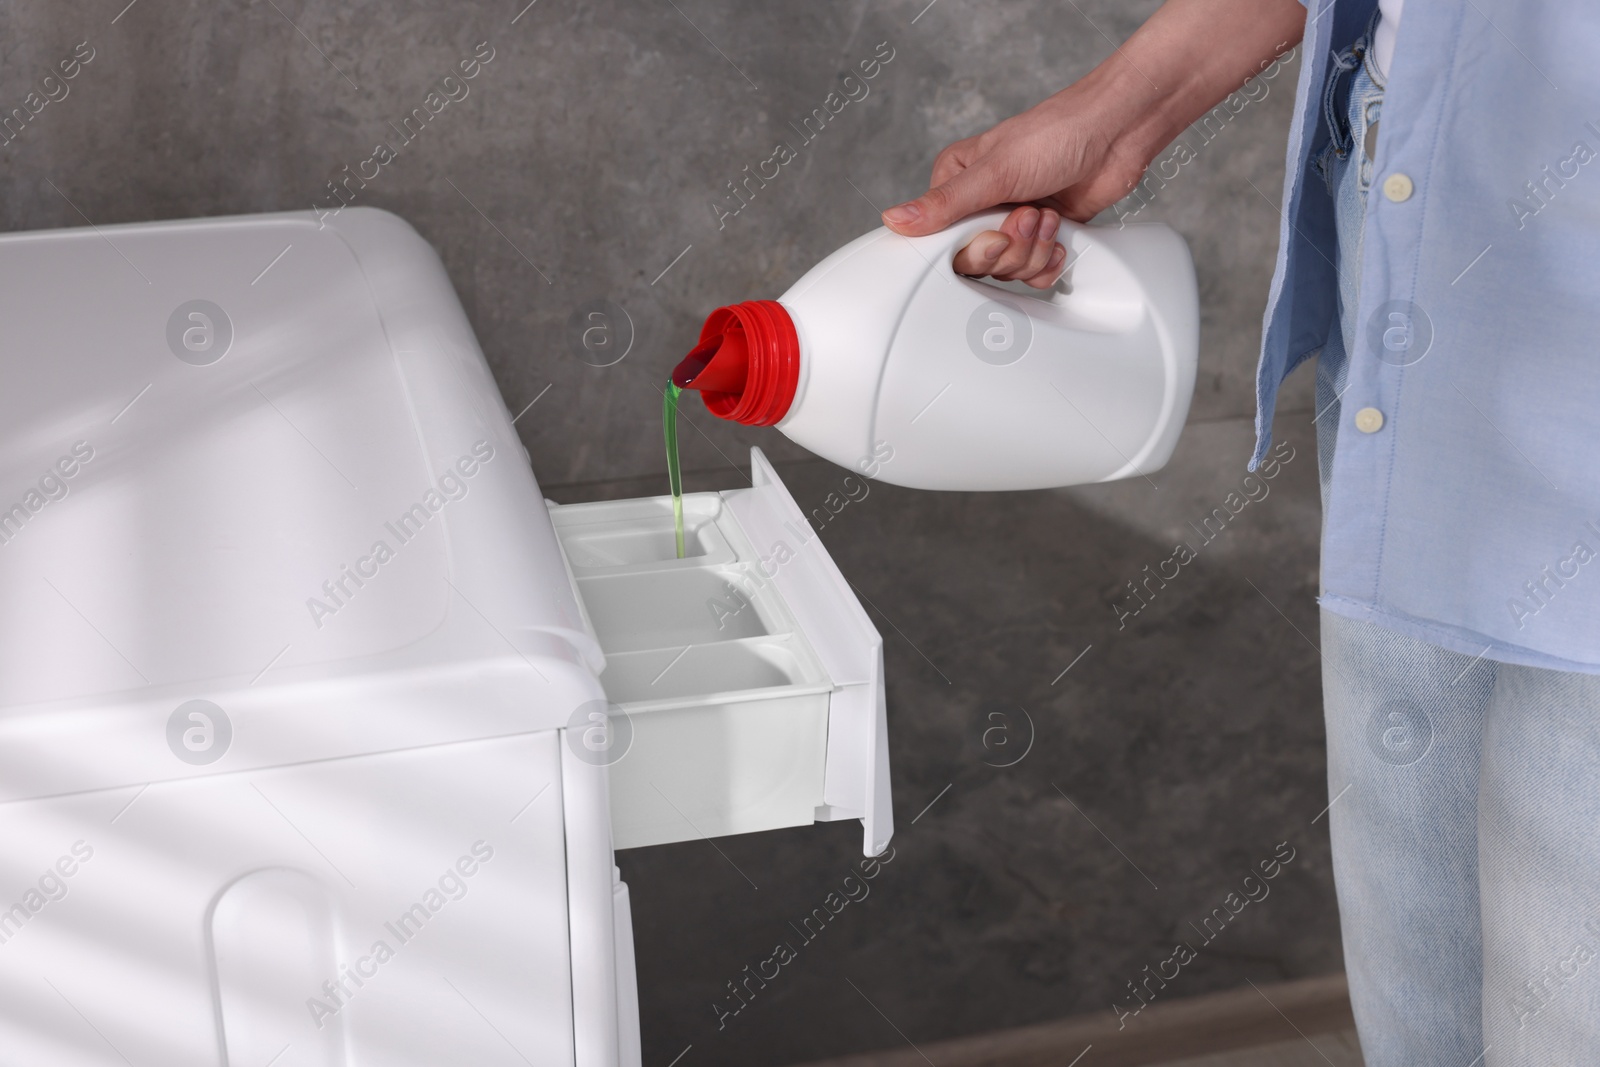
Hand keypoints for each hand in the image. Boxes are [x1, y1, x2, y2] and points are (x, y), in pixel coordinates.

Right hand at [879, 0, 1306, 289]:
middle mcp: (980, 206)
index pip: (940, 241)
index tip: (996, 233)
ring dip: (1035, 250)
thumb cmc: (1059, 133)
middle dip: (1011, 246)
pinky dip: (1050, 263)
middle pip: (977, 262)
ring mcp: (1012, 224)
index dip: (972, 247)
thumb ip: (944, 204)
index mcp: (955, 183)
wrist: (1118, 134)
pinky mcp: (1041, 238)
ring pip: (1007, 272)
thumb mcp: (995, 170)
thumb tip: (894, 220)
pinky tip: (1060, 236)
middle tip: (1029, 214)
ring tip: (1049, 214)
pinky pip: (1034, 276)